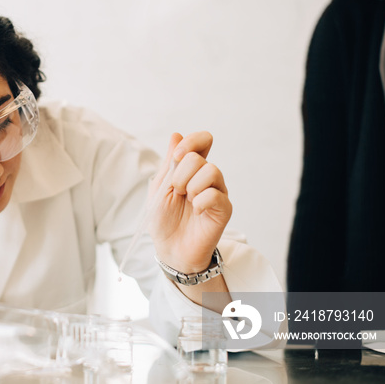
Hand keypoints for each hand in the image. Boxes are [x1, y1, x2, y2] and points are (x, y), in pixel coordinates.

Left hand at [149, 132, 231, 273]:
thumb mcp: (160, 187)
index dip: (191, 142)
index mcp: (191, 168)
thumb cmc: (164, 219)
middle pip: (199, 157)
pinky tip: (196, 211)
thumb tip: (176, 135)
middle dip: (181, 174)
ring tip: (187, 201)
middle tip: (177, 192)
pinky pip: (215, 194)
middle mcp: (207, 176)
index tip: (175, 157)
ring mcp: (217, 191)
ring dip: (191, 187)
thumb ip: (170, 162)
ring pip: (211, 171)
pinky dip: (200, 202)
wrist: (170, 247)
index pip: (203, 140)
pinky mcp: (224, 208)